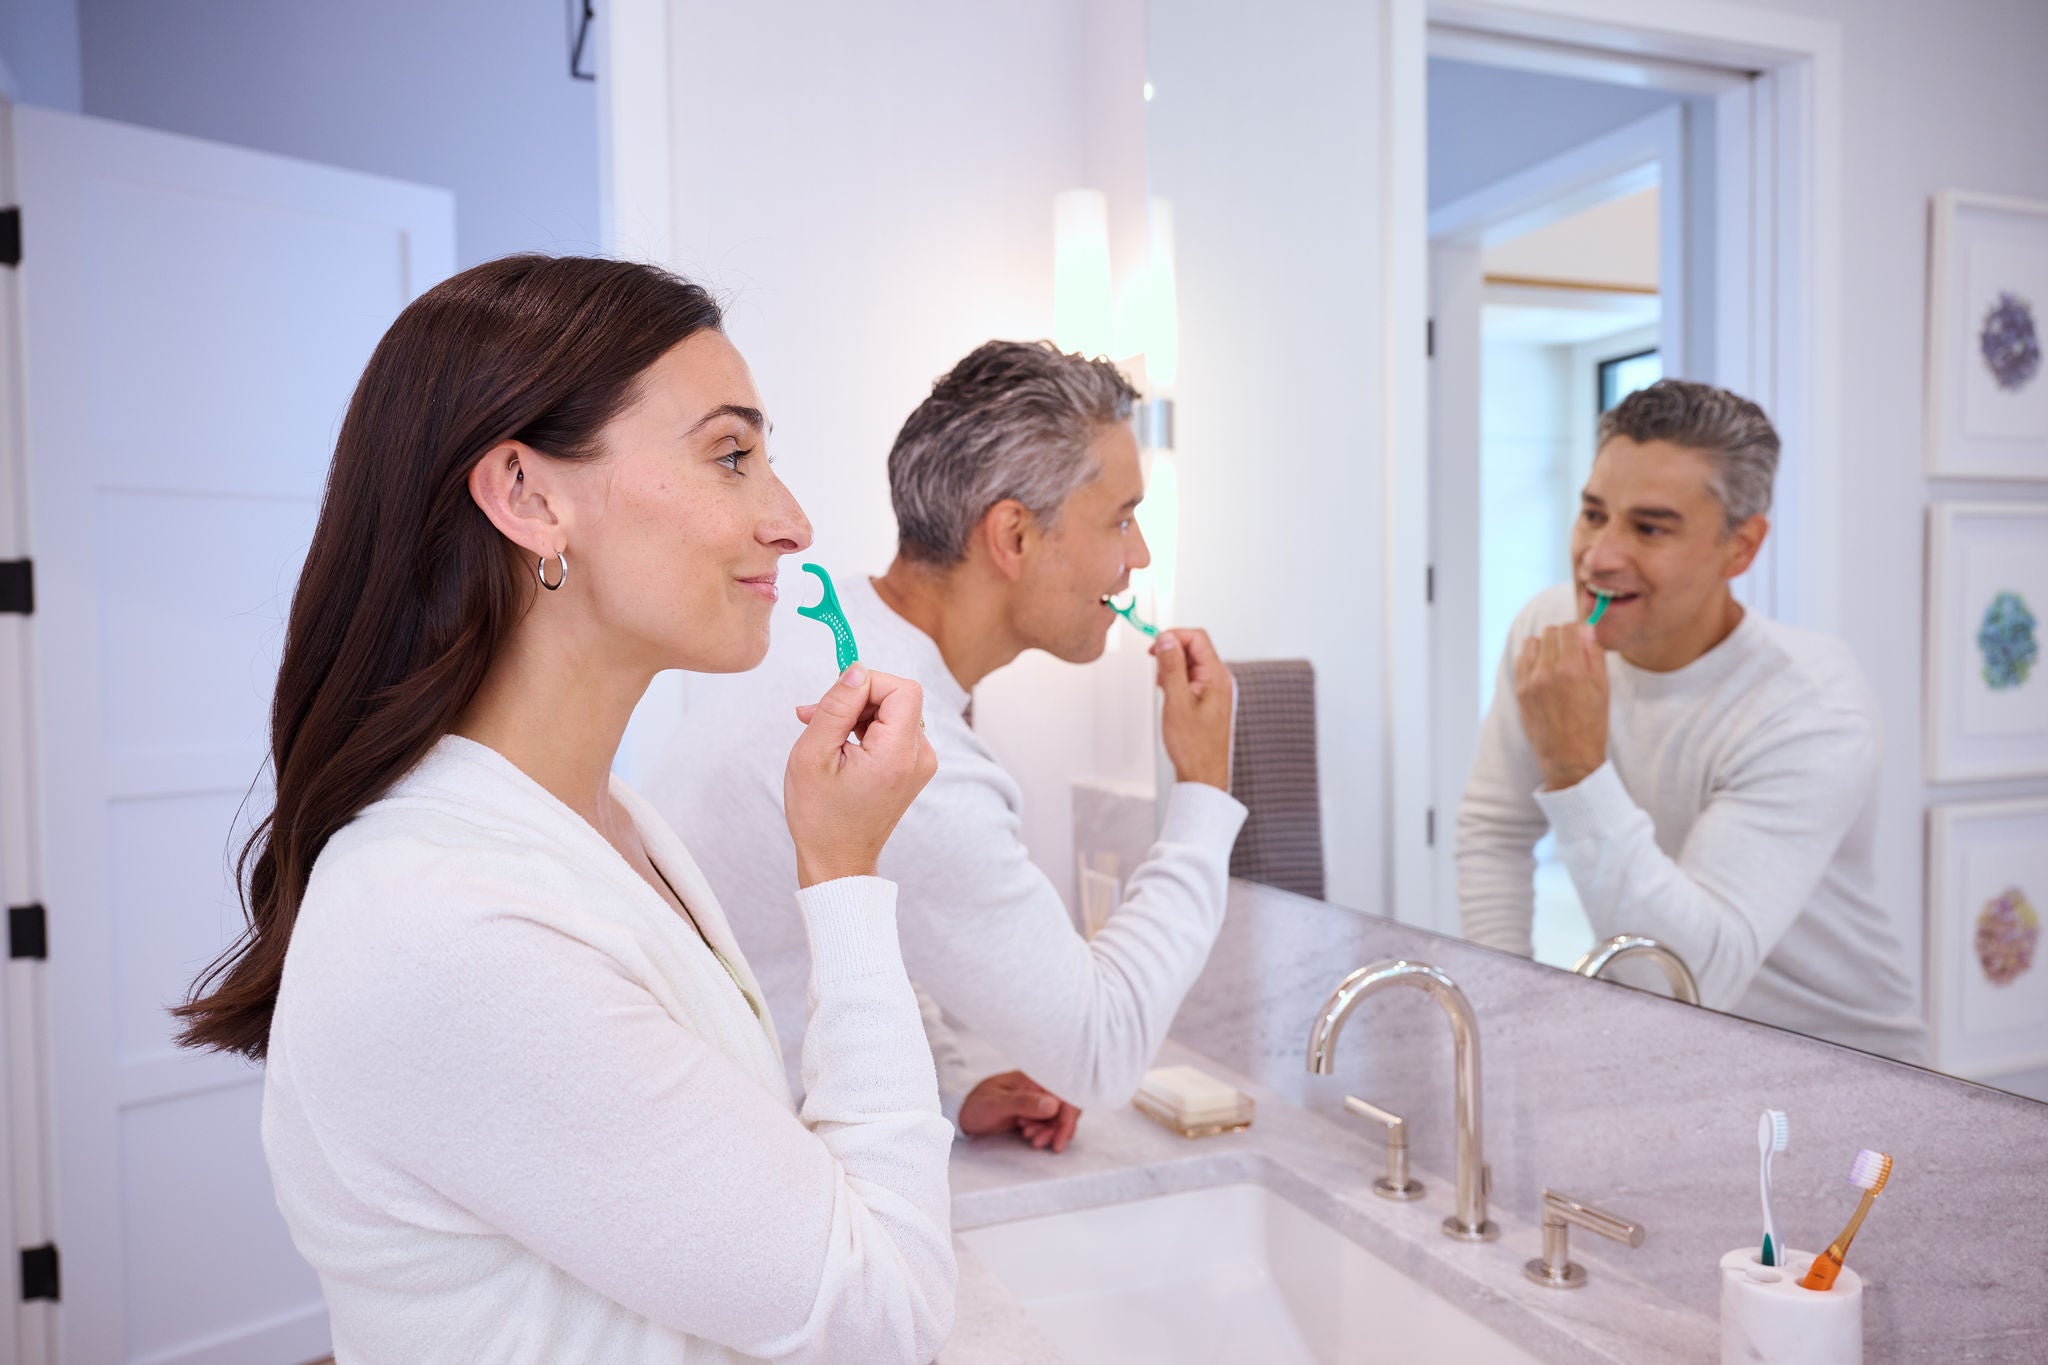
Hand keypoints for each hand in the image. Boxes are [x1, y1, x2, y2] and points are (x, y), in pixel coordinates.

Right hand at [784, 664, 937, 886]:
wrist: (837, 860)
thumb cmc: (820, 816)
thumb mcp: (813, 755)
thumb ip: (837, 706)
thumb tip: (856, 669)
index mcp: (897, 754)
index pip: (902, 689)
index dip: (868, 681)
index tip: (835, 695)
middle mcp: (919, 757)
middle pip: (898, 698)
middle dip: (857, 698)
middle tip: (816, 715)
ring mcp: (919, 764)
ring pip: (893, 711)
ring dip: (856, 713)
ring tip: (821, 733)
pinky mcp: (912, 767)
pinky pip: (892, 730)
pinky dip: (865, 729)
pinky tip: (837, 744)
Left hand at [958, 1071, 1081, 1152]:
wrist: (962, 1115)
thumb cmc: (976, 1105)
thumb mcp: (996, 1104)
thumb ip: (1023, 1103)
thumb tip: (1053, 1105)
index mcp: (1033, 1078)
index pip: (1064, 1092)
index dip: (1068, 1116)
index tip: (1060, 1137)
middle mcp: (1039, 1087)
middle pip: (1065, 1107)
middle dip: (1059, 1128)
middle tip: (1040, 1143)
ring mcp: (1037, 1100)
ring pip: (1058, 1118)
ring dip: (1050, 1132)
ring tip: (1031, 1140)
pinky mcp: (1034, 1112)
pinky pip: (1050, 1124)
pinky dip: (1045, 1133)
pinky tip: (1029, 1137)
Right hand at [1154, 628, 1233, 789]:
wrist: (1203, 773)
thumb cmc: (1194, 746)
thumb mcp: (1176, 702)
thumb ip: (1171, 667)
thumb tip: (1166, 640)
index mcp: (1216, 677)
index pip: (1197, 638)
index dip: (1174, 636)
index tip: (1155, 645)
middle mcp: (1220, 680)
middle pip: (1195, 648)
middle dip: (1171, 651)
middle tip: (1155, 666)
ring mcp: (1215, 690)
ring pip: (1192, 663)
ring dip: (1173, 667)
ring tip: (1162, 686)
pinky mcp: (1209, 699)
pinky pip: (1192, 678)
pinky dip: (1177, 679)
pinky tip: (1168, 694)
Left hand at [1513, 624, 1608, 790]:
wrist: (1569, 758)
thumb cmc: (1591, 725)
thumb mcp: (1603, 689)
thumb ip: (1594, 655)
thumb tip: (1587, 629)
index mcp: (1573, 670)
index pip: (1570, 628)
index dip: (1578, 631)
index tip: (1582, 639)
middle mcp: (1548, 672)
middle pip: (1551, 631)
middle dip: (1562, 637)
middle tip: (1571, 652)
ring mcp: (1530, 682)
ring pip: (1533, 642)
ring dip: (1545, 646)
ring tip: (1555, 662)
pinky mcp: (1519, 691)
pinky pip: (1521, 659)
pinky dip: (1531, 659)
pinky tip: (1542, 671)